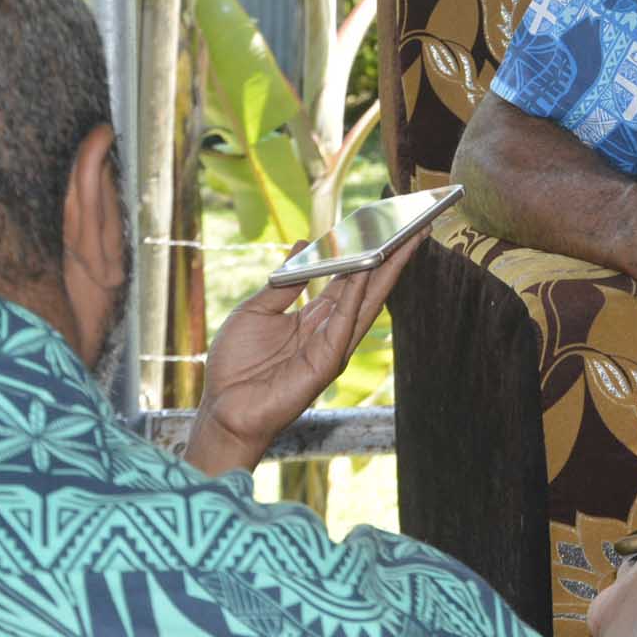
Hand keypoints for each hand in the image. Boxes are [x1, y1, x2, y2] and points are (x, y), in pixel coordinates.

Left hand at [184, 236, 420, 475]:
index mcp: (315, 318)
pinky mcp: (327, 362)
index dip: (366, 254)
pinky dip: (356, 296)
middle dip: (392, 258)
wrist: (222, 408)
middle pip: (368, 287)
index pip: (349, 280)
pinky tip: (365, 271)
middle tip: (414, 228)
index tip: (383, 227)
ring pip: (368, 302)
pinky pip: (345, 323)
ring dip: (387, 272)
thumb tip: (302, 244)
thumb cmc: (236, 365)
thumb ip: (284, 281)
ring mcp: (333, 346)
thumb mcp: (256, 311)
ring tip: (404, 241)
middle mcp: (331, 330)